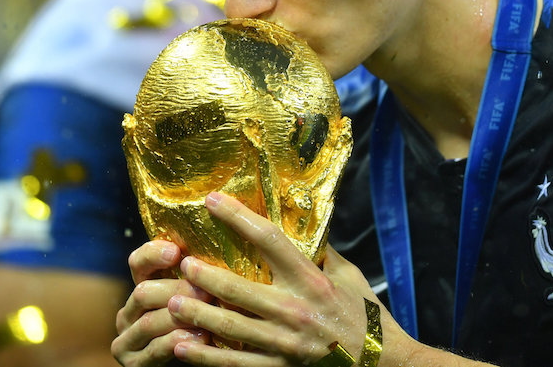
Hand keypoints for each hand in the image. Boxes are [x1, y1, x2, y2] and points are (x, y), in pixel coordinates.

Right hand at [111, 240, 212, 365]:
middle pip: (143, 292)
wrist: (192, 358)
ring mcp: (127, 340)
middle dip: (177, 291)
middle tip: (206, 291)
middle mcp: (128, 313)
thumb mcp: (198, 298)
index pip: (137, 263)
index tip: (176, 252)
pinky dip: (178, 341)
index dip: (153, 254)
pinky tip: (201, 337)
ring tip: (206, 314)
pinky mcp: (133, 364)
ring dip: (180, 318)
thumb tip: (211, 257)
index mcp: (141, 289)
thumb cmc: (199, 324)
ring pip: (149, 322)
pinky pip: (154, 350)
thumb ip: (196, 279)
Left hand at [164, 192, 374, 365]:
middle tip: (182, 264)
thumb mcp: (348, 275)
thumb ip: (321, 252)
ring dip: (197, 314)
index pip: (269, 240)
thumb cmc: (365, 314)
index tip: (212, 202)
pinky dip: (205, 357)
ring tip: (170, 303)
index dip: (237, 217)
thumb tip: (300, 223)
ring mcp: (285, 344)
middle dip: (205, 276)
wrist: (382, 364)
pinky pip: (235, 365)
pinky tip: (181, 347)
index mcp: (311, 280)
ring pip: (230, 328)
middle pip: (239, 289)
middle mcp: (295, 310)